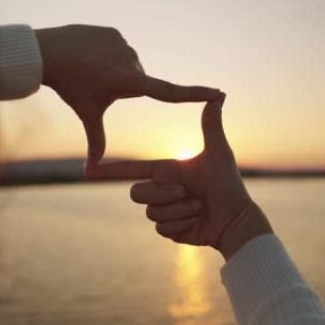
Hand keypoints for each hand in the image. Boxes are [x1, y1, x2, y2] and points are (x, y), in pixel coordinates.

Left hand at [34, 25, 220, 164]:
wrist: (48, 53)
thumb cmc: (70, 87)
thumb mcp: (87, 113)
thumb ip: (96, 140)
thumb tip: (90, 169)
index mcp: (129, 82)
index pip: (169, 92)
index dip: (195, 95)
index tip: (218, 93)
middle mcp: (132, 61)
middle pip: (137, 81)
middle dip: (122, 87)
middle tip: (97, 85)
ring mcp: (123, 44)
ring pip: (127, 65)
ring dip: (114, 71)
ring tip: (91, 71)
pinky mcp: (114, 32)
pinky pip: (117, 49)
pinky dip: (106, 55)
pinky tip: (89, 56)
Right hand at [86, 95, 272, 259]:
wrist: (235, 218)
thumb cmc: (229, 184)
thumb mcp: (218, 152)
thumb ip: (211, 125)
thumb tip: (219, 94)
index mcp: (165, 170)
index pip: (130, 169)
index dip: (109, 170)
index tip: (88, 169)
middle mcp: (160, 190)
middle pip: (136, 193)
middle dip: (162, 194)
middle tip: (185, 192)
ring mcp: (163, 212)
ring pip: (151, 213)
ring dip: (178, 210)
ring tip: (198, 206)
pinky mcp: (169, 230)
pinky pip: (162, 229)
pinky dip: (181, 224)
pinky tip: (196, 221)